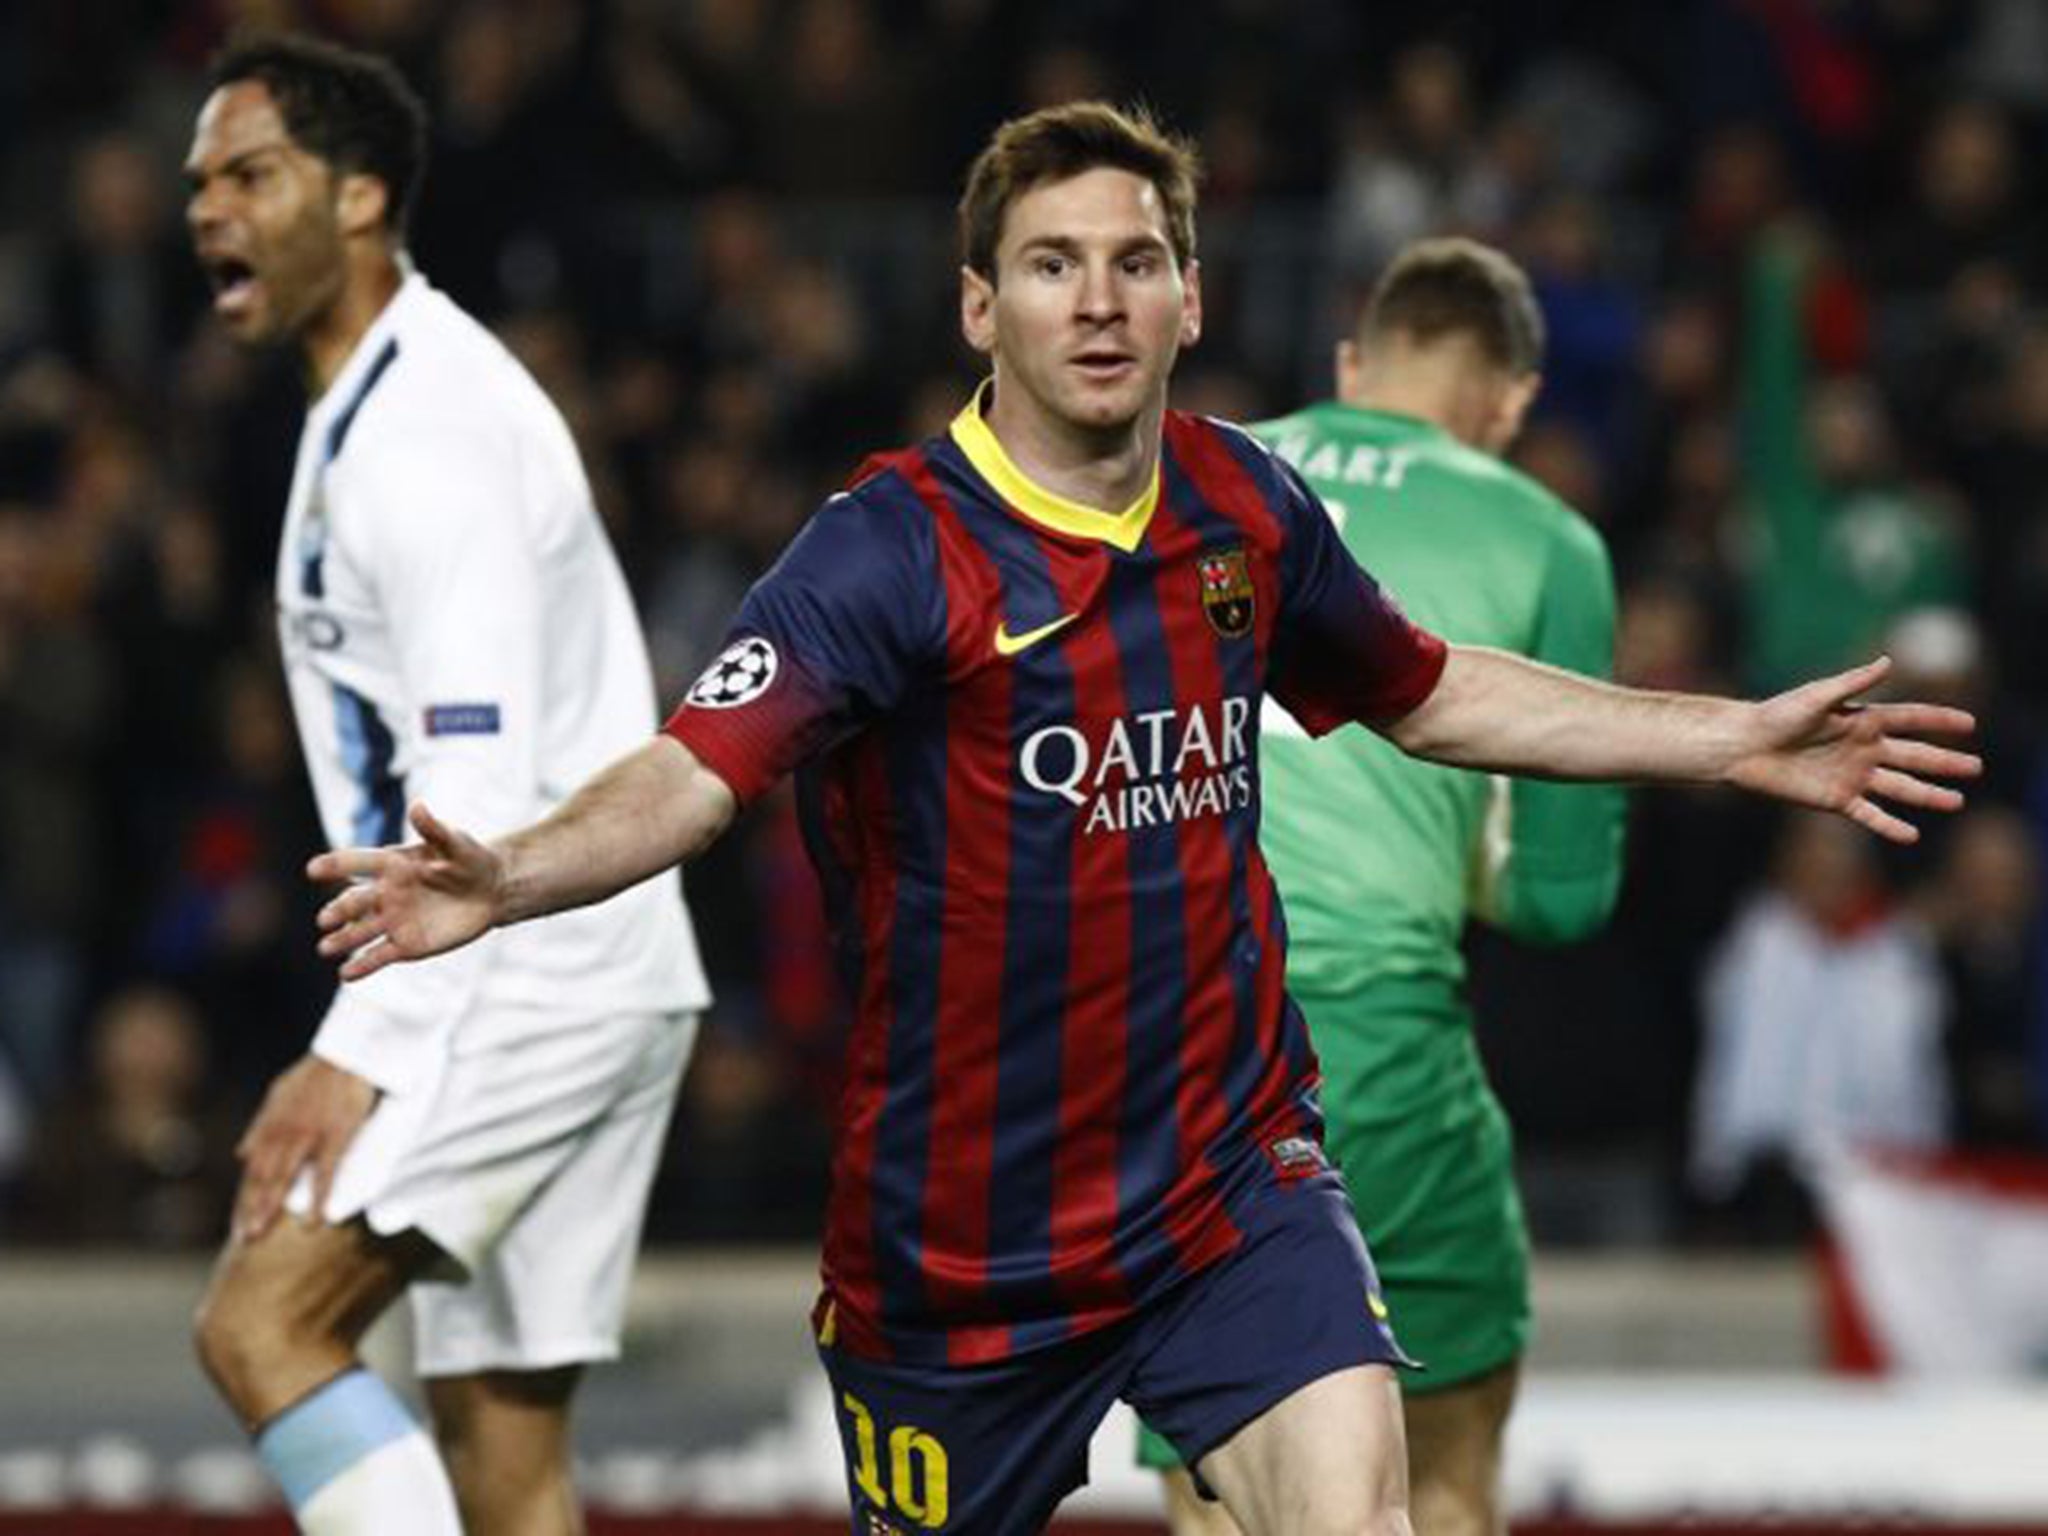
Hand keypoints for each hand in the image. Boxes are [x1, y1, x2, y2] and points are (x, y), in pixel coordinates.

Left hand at [234, 1054, 376, 1241]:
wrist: (347, 1051)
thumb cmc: (316, 1073)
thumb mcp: (278, 1094)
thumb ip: (260, 1127)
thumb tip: (240, 1154)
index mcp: (271, 1124)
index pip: (252, 1169)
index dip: (244, 1198)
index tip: (237, 1225)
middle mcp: (283, 1132)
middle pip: (261, 1178)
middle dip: (250, 1209)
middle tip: (244, 1240)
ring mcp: (308, 1134)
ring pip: (283, 1177)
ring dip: (269, 1207)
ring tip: (261, 1235)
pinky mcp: (335, 1134)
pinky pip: (325, 1173)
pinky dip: (319, 1198)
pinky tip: (317, 1220)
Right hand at [308, 802, 501, 980]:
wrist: (491, 891)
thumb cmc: (469, 859)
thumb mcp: (454, 842)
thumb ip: (433, 828)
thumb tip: (417, 805)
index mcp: (392, 865)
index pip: (358, 863)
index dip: (336, 865)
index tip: (313, 870)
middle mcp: (385, 894)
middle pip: (355, 903)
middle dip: (340, 911)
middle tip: (326, 919)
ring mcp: (393, 920)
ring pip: (361, 932)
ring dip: (343, 941)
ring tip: (326, 948)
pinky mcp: (406, 944)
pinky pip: (378, 956)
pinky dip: (362, 966)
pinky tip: (346, 975)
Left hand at [1726, 656, 1980, 842]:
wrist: (1744, 746)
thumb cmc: (1776, 715)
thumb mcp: (1816, 696)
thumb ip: (1853, 683)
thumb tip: (1888, 662)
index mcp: (1862, 720)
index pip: (1910, 719)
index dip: (1939, 721)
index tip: (1969, 724)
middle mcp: (1863, 748)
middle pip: (1914, 756)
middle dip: (1945, 762)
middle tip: (1976, 768)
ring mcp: (1852, 775)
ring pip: (1899, 788)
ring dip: (1927, 795)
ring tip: (1957, 802)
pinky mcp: (1836, 799)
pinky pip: (1869, 815)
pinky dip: (1889, 826)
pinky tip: (1912, 835)